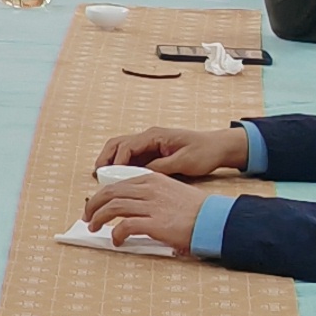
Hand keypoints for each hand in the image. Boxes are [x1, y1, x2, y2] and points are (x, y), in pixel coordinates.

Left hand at [80, 172, 207, 251]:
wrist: (214, 219)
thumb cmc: (196, 209)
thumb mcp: (171, 191)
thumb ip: (151, 194)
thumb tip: (133, 207)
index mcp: (152, 179)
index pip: (118, 184)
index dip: (102, 195)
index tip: (95, 204)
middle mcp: (149, 189)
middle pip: (110, 193)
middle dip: (94, 205)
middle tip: (87, 216)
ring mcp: (151, 205)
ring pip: (113, 207)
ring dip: (98, 218)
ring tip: (94, 227)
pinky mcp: (155, 223)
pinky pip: (125, 227)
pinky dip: (116, 234)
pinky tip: (116, 241)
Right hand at [95, 125, 248, 182]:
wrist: (218, 147)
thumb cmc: (204, 152)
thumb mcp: (184, 162)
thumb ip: (161, 167)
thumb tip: (141, 174)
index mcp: (155, 136)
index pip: (127, 146)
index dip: (115, 161)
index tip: (108, 176)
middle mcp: (149, 137)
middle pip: (118, 144)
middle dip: (105, 158)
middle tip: (97, 175)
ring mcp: (150, 143)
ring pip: (121, 149)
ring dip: (110, 161)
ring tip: (102, 177)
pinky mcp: (153, 151)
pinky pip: (131, 156)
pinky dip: (121, 165)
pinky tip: (118, 178)